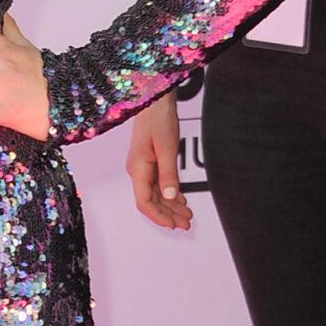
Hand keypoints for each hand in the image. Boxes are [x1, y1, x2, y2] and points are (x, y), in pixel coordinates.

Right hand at [126, 94, 191, 230]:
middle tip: (187, 224)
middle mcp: (138, 170)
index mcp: (138, 169)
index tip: (173, 225)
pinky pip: (158, 184)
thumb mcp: (167, 147)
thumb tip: (171, 197)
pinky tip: (181, 200)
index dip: (159, 217)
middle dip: (168, 214)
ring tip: (188, 215)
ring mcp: (143, 167)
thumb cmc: (158, 118)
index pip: (144, 202)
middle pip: (151, 201)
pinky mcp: (149, 162)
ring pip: (156, 195)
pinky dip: (170, 194)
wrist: (154, 99)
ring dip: (171, 206)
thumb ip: (169, 174)